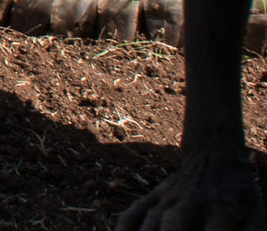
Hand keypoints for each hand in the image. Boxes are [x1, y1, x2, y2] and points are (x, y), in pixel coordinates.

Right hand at [116, 150, 265, 229]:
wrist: (216, 157)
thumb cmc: (241, 195)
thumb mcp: (257, 214)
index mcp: (222, 209)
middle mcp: (192, 202)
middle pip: (172, 226)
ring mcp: (170, 196)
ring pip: (151, 219)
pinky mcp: (156, 194)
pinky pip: (137, 208)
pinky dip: (126, 222)